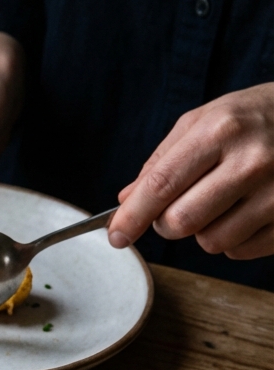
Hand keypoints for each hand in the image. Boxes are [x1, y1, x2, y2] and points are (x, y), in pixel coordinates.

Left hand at [110, 84, 273, 258]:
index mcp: (220, 131)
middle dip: (166, 223)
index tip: (116, 235)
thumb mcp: (202, 122)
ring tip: (220, 202)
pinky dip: (233, 238)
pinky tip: (245, 210)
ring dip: (203, 231)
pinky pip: (241, 251)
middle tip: (175, 208)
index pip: (162, 184)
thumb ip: (160, 162)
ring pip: (211, 241)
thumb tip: (126, 203)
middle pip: (181, 222)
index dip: (132, 216)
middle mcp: (252, 162)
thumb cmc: (250, 118)